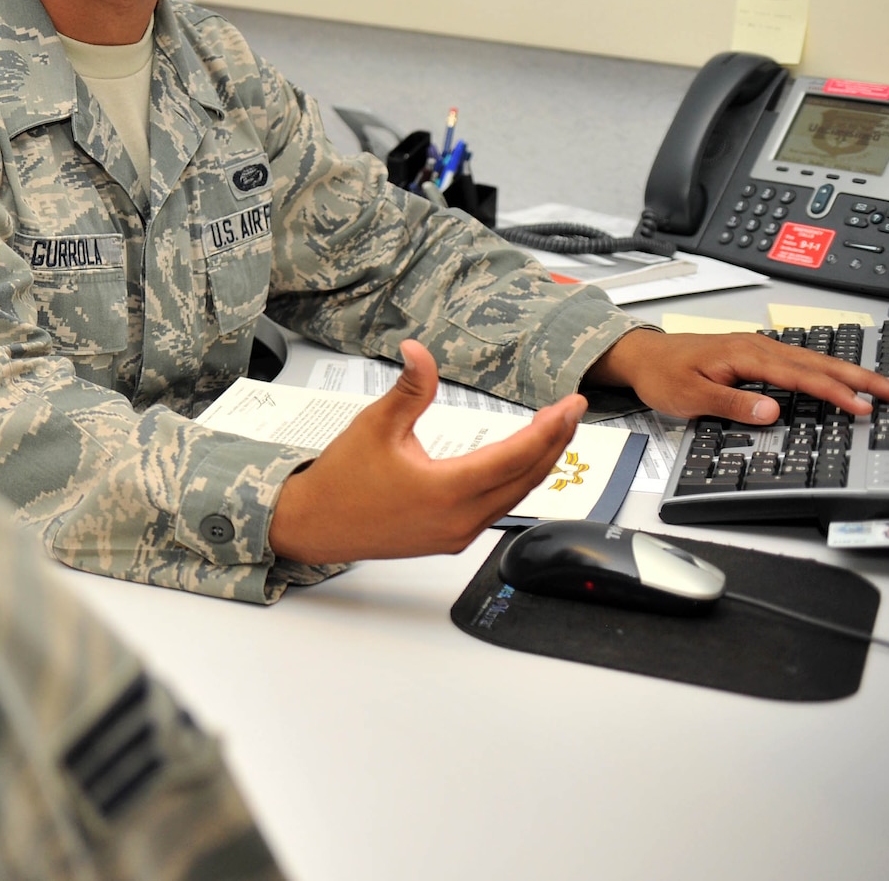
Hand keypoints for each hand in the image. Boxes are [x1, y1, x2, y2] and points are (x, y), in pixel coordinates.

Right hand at [267, 341, 584, 565]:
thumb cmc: (341, 480)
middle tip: (572, 410)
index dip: (550, 428)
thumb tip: (420, 350)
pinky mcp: (452, 539)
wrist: (315, 524)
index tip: (570, 404)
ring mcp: (459, 534)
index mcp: (446, 491)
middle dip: (556, 441)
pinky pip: (500, 509)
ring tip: (555, 431)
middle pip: (528, 478)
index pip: (516, 456)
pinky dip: (518, 482)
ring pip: (518, 496)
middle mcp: (460, 519)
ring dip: (540, 462)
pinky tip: (521, 462)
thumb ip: (409, 388)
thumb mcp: (375, 425)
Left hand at [584, 326, 888, 424]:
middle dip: (861, 378)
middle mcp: (758, 346)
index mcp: (746, 354)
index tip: (862, 406)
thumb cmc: (663, 373)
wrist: (643, 355)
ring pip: (814, 361)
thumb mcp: (691, 396)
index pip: (801, 377)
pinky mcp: (757, 354)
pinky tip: (843, 379)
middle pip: (819, 364)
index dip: (835, 393)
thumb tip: (772, 412)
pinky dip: (828, 371)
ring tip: (883, 387)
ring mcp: (759, 348)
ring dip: (850, 374)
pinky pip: (801, 362)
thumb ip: (732, 403)